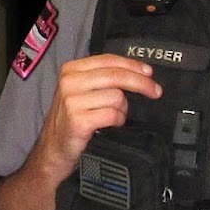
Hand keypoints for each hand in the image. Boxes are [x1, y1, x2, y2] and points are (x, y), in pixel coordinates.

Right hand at [36, 54, 162, 180]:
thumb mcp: (81, 91)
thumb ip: (103, 78)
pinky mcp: (78, 121)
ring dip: (123, 109)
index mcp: (71, 70)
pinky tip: (110, 124)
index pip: (109, 60)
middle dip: (141, 83)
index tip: (149, 73)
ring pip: (117, 97)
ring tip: (113, 116)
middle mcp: (69, 82)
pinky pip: (113, 115)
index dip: (133, 65)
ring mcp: (72, 102)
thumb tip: (140, 72)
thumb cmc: (71, 119)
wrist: (53, 149)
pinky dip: (118, 120)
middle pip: (116, 76)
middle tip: (156, 91)